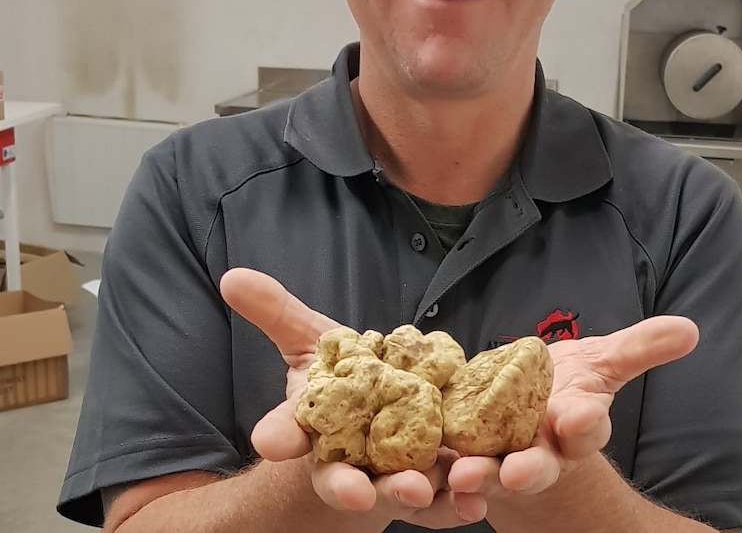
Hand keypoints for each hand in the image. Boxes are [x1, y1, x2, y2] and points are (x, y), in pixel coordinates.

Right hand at [219, 268, 486, 527]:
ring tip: (418, 491)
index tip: (272, 440)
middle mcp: (348, 459)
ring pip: (394, 492)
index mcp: (313, 428)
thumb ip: (276, 312)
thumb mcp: (311, 339)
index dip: (280, 435)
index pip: (289, 433)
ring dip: (405, 495)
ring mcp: (390, 473)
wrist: (388, 403)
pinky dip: (455, 504)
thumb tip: (232, 276)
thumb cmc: (343, 377)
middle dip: (346, 487)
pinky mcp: (433, 481)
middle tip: (357, 493)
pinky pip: (444, 500)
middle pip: (341, 479)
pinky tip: (470, 502)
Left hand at [447, 316, 698, 499]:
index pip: (586, 428)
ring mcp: (496, 456)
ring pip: (489, 473)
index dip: (587, 424)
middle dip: (531, 469)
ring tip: (464, 476)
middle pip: (538, 464)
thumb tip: (689, 329)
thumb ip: (639, 348)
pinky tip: (427, 475)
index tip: (585, 415)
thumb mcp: (600, 361)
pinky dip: (436, 478)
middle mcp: (537, 448)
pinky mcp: (458, 455)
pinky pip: (445, 471)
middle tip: (520, 472)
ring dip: (478, 477)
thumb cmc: (563, 386)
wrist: (515, 406)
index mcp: (573, 425)